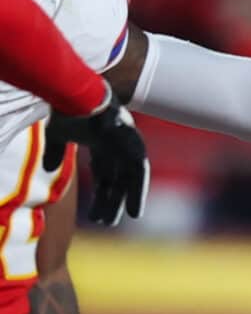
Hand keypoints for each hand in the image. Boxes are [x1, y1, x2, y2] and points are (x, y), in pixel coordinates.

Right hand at [41, 102, 147, 224]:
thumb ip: (55, 151)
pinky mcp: (135, 146)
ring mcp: (128, 145)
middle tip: (106, 221)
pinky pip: (139, 173)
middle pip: (116, 180)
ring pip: (130, 179)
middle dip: (111, 200)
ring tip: (124, 219)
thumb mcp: (58, 134)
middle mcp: (117, 146)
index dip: (101, 194)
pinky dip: (138, 192)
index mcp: (102, 143)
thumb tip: (48, 167)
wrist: (81, 93)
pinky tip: (135, 212)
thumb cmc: (70, 108)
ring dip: (127, 199)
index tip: (95, 214)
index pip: (104, 174)